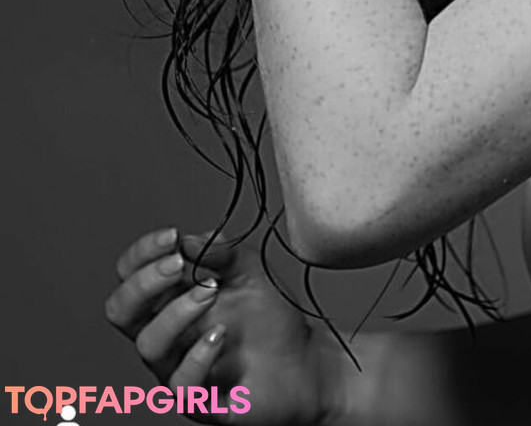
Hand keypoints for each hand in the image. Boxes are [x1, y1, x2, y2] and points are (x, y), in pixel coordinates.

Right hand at [104, 227, 340, 423]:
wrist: (305, 360)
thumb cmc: (270, 318)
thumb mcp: (250, 271)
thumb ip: (221, 252)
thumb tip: (188, 240)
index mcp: (171, 299)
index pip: (130, 276)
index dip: (141, 254)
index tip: (171, 236)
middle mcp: (167, 334)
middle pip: (122, 311)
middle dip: (144, 282)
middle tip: (178, 265)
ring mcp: (179, 367)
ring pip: (149, 345)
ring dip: (177, 312)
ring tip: (211, 292)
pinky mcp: (200, 399)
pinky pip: (181, 385)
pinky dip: (197, 356)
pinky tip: (220, 335)